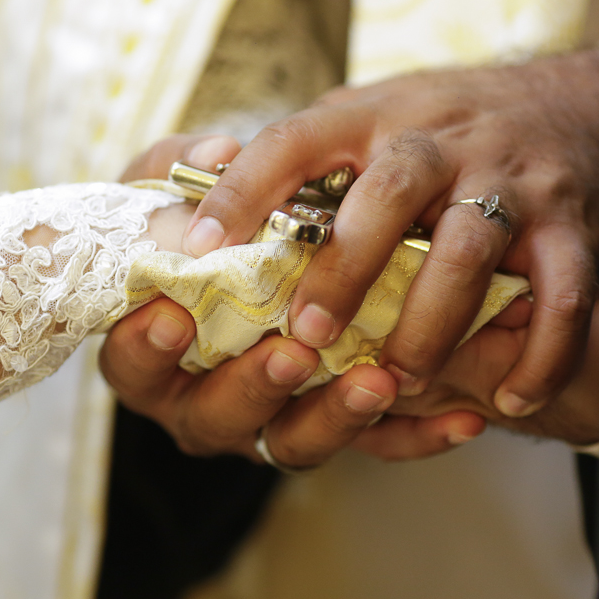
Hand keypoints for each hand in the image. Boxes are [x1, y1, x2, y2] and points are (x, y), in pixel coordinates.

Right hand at [103, 134, 485, 466]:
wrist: (265, 267)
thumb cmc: (201, 231)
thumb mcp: (177, 193)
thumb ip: (183, 168)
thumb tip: (223, 150)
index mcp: (153, 354)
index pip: (135, 365)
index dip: (144, 350)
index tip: (169, 319)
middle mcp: (206, 402)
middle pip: (218, 416)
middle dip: (255, 387)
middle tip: (291, 352)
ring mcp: (270, 424)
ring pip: (297, 442)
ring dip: (338, 415)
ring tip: (378, 380)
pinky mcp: (333, 429)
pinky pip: (374, 447)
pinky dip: (417, 437)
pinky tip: (463, 421)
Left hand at [178, 49, 598, 417]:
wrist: (580, 100)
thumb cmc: (450, 122)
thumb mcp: (375, 113)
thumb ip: (308, 153)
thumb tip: (209, 190)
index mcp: (376, 117)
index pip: (296, 140)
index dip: (242, 189)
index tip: (197, 245)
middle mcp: (442, 140)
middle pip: (390, 194)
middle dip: (346, 268)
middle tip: (309, 335)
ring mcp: (512, 181)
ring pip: (470, 248)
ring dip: (430, 323)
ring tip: (398, 379)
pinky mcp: (572, 224)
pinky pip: (562, 296)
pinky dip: (538, 354)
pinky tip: (507, 401)